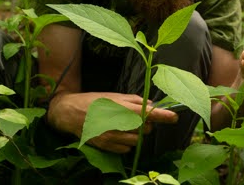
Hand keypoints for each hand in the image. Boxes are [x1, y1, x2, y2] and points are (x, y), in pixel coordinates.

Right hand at [47, 92, 177, 153]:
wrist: (69, 113)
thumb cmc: (95, 101)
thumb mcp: (115, 95)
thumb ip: (135, 100)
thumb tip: (152, 105)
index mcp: (121, 107)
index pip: (147, 113)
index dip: (163, 116)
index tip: (174, 117)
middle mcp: (117, 123)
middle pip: (145, 128)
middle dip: (146, 124)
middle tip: (137, 117)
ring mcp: (111, 136)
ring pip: (137, 140)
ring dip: (137, 134)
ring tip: (126, 125)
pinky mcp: (106, 146)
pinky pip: (126, 148)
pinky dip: (127, 142)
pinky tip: (118, 133)